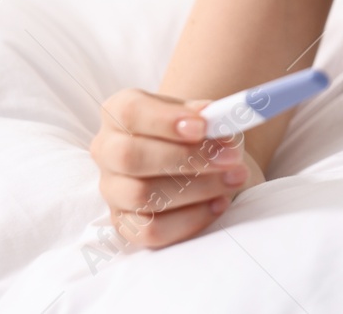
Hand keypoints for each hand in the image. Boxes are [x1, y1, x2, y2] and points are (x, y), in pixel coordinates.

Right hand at [90, 88, 258, 249]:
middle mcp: (107, 150)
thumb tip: (217, 119)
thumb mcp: (203, 116)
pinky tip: (219, 203)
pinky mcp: (126, 223)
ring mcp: (113, 190)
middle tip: (230, 157)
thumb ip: (210, 116)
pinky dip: (190, 219)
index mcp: (119, 112)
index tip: (203, 126)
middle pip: (130, 156)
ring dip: (197, 189)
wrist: (199, 159)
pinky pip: (151, 230)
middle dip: (187, 158)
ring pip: (142, 195)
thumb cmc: (197, 133)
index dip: (166, 121)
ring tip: (235, 177)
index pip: (130, 112)